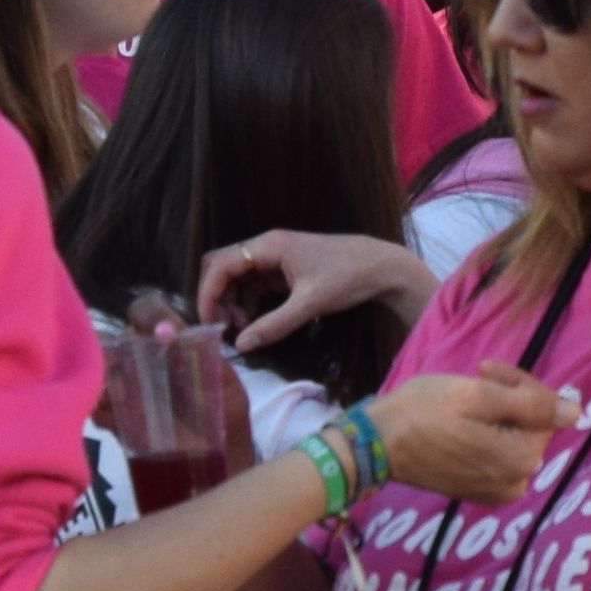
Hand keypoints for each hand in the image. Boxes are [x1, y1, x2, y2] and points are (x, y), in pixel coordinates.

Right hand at [202, 227, 437, 355]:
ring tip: (242, 330)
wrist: (382, 267)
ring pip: (237, 279)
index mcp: (269, 245)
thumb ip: (274, 325)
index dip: (208, 293)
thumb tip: (241, 345)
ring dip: (232, 303)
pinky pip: (254, 286)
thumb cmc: (347, 277)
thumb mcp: (310, 304)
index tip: (208, 323)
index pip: (221, 265)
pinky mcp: (284, 271)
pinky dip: (248, 304)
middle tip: (223, 328)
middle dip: (217, 297)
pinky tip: (254, 323)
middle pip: (223, 268)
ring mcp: (275, 259)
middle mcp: (267, 247)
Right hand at [354, 370, 583, 501]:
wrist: (377, 444)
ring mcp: (497, 492)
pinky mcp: (479, 492)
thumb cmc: (423, 411)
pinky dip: (487, 435)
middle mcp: (516, 483)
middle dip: (510, 397)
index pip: (546, 410)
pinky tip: (462, 423)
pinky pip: (500, 456)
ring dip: (498, 413)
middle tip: (476, 377)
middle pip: (532, 426)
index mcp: (520, 459)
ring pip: (516, 438)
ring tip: (466, 398)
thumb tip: (577, 411)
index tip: (485, 368)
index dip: (519, 382)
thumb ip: (531, 403)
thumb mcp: (477, 396)